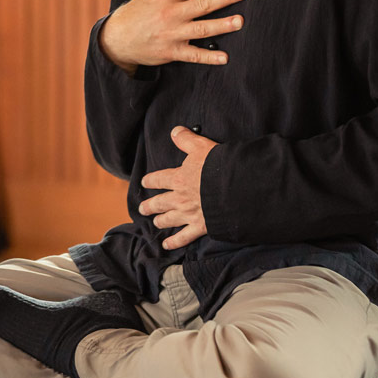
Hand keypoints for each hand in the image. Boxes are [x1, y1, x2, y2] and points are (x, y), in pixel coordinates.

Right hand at [99, 0, 247, 73]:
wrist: (116, 40)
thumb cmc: (135, 15)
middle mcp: (171, 13)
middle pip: (202, 3)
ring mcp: (172, 34)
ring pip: (201, 28)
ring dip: (221, 25)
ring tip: (240, 21)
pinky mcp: (171, 52)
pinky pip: (193, 55)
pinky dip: (209, 57)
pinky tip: (225, 57)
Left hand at [139, 126, 217, 249]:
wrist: (234, 189)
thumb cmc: (219, 167)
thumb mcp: (201, 147)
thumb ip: (186, 140)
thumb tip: (175, 131)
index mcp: (179, 179)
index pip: (159, 179)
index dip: (150, 181)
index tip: (144, 182)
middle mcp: (180, 198)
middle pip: (160, 202)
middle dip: (150, 205)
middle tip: (142, 208)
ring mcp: (189, 214)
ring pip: (169, 219)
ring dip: (160, 221)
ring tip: (155, 223)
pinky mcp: (200, 227)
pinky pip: (184, 237)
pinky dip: (174, 242)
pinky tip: (166, 246)